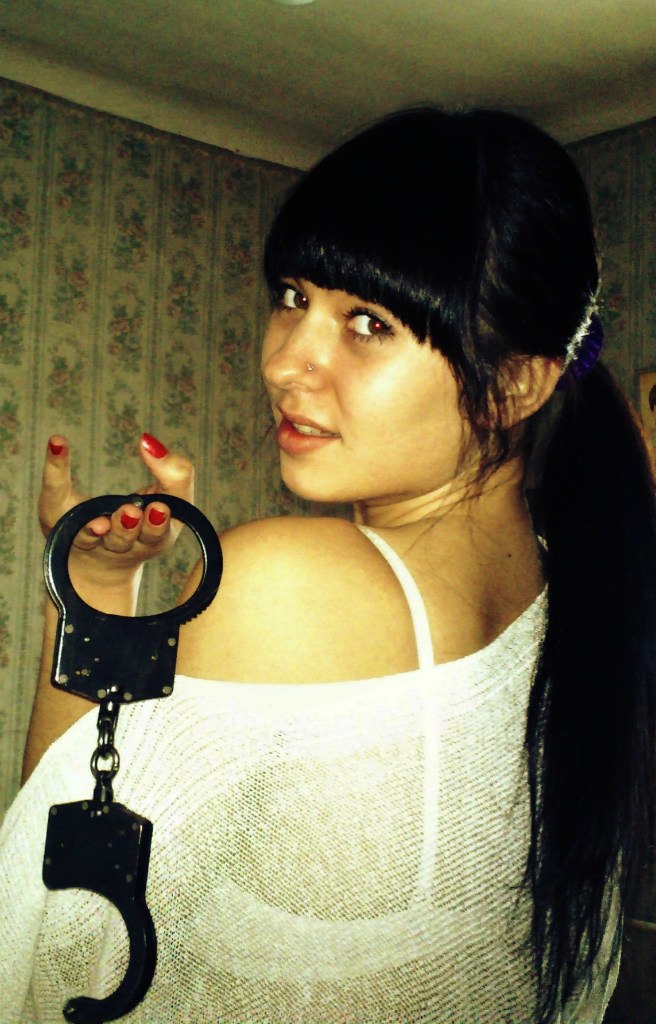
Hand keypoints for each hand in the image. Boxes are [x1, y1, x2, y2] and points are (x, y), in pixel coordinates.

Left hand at [39, 433, 194, 596]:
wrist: (95, 561)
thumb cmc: (142, 522)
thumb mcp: (169, 499)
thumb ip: (174, 473)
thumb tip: (149, 442)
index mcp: (153, 539)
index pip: (158, 534)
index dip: (158, 523)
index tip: (159, 507)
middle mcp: (122, 544)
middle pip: (123, 540)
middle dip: (127, 526)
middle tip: (131, 511)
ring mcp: (89, 538)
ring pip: (90, 534)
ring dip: (95, 524)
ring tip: (99, 520)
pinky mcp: (62, 520)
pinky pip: (56, 492)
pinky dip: (55, 467)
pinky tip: (57, 445)